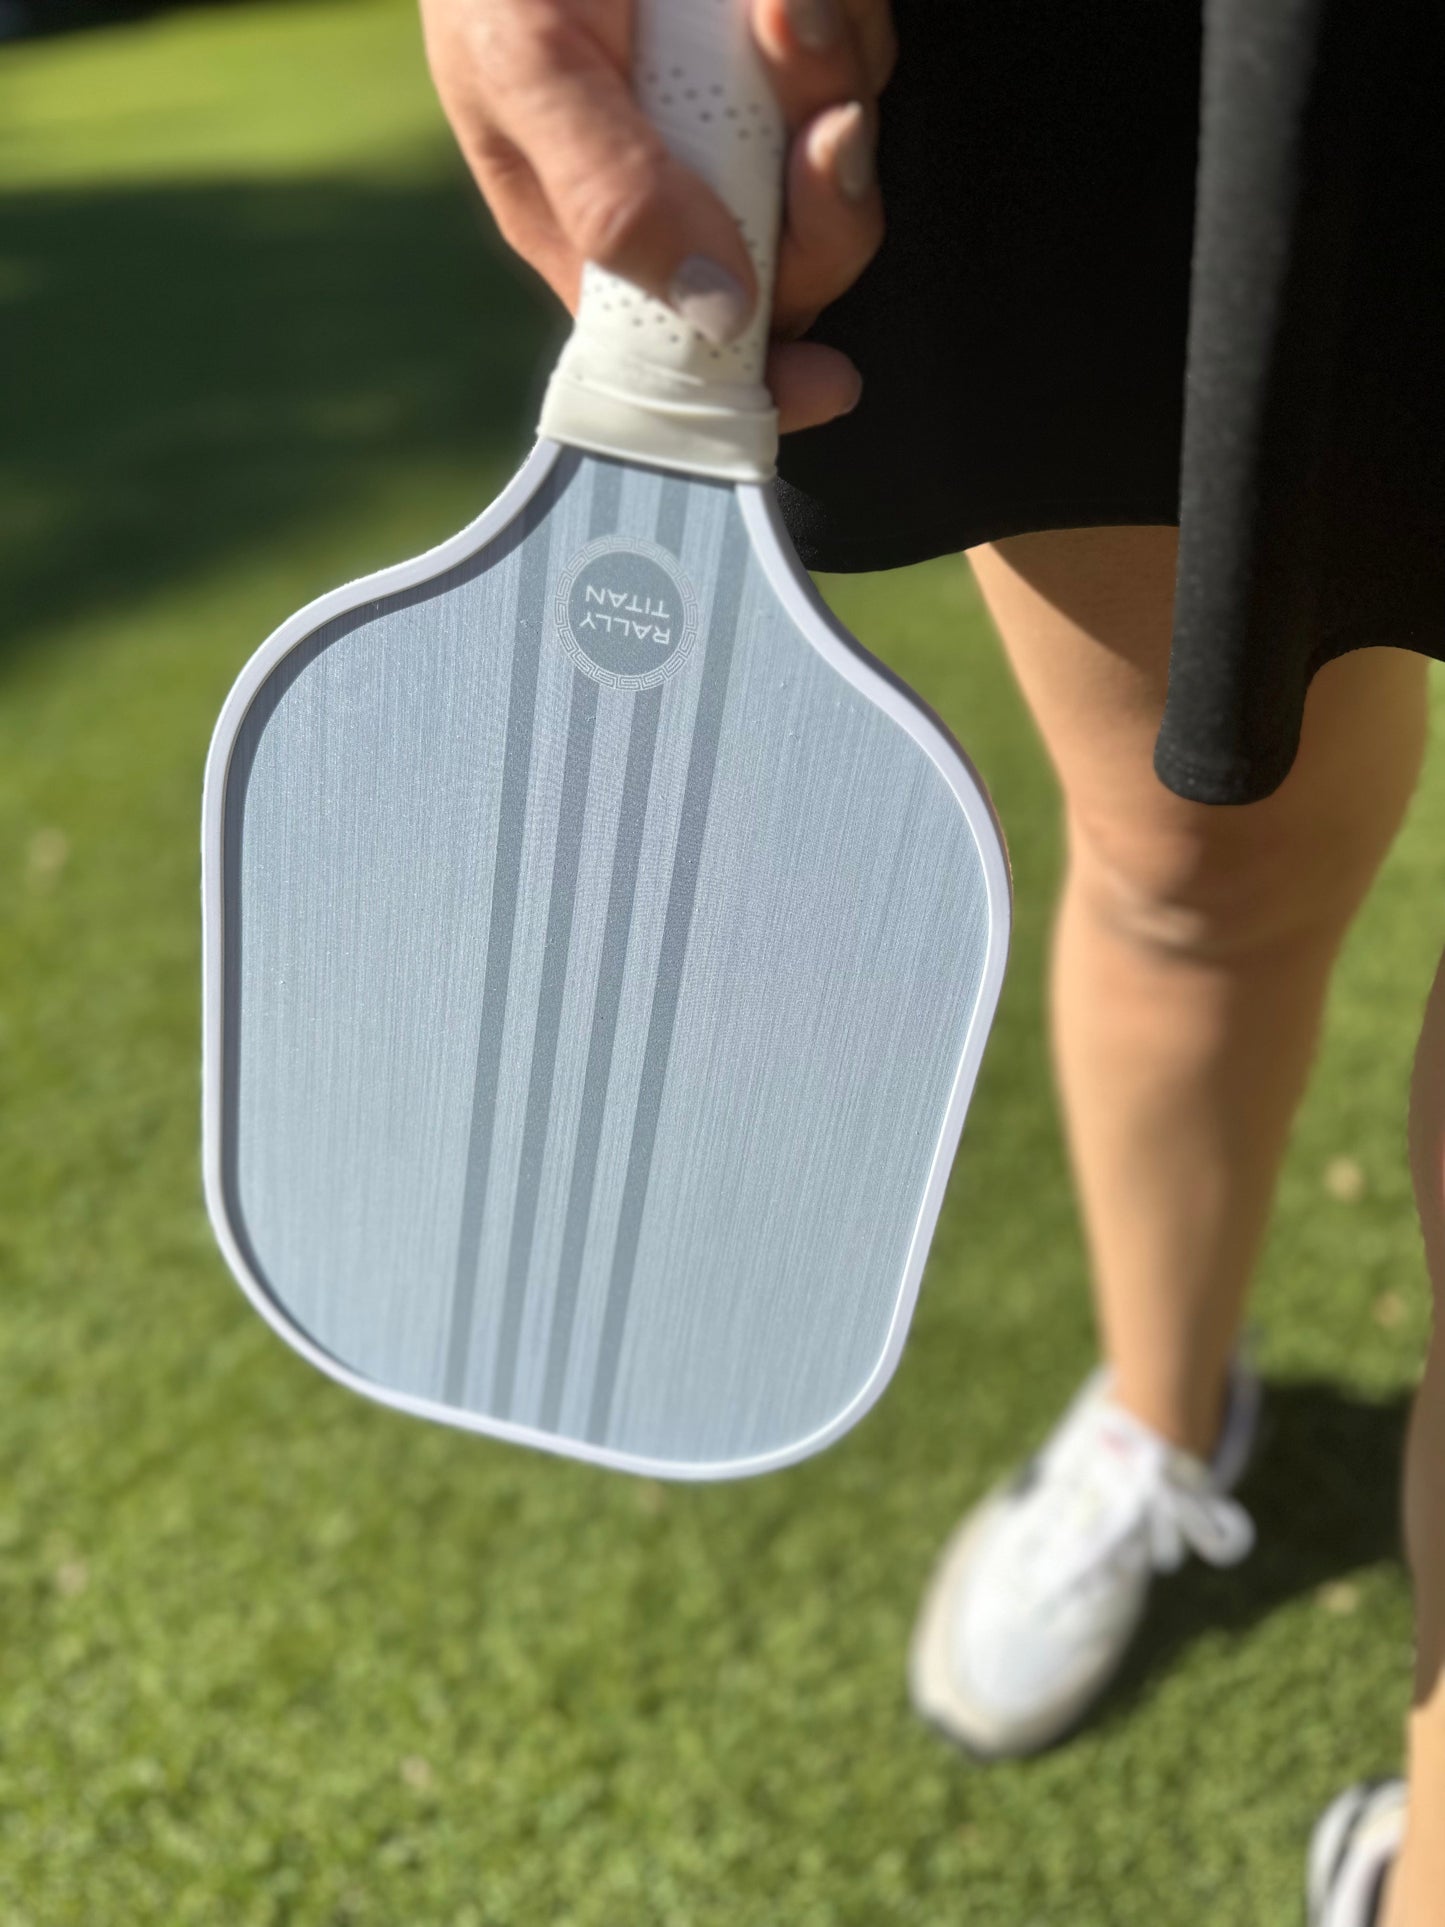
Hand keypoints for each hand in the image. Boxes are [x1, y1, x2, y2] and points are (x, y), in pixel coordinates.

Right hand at [419, 0, 893, 432]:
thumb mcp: (524, 66)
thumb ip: (610, 194)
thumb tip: (715, 313)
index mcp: (607, 235)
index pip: (697, 345)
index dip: (766, 377)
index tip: (825, 381)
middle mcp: (685, 188)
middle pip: (800, 263)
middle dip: (826, 207)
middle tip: (824, 123)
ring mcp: (744, 113)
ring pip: (840, 156)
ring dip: (832, 81)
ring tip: (780, 1)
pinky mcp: (787, 43)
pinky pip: (854, 55)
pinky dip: (838, 18)